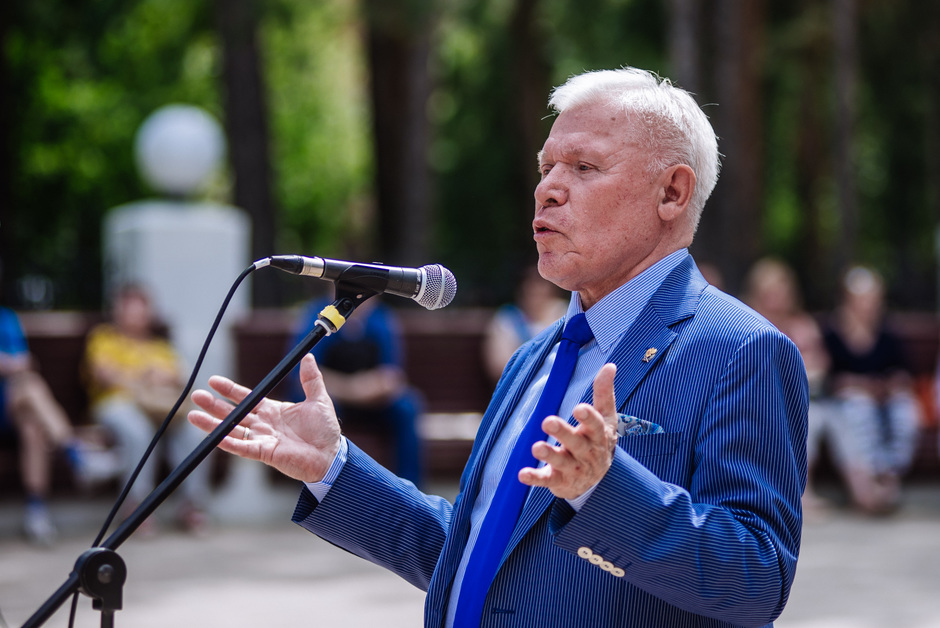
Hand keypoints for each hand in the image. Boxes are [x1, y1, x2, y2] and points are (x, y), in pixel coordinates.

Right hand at [188, 353, 341, 482]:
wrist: (332, 455)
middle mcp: (263, 425)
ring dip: (213, 423)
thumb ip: (311, 379)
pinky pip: (241, 447)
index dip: (230, 390)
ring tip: (193, 415)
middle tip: (196, 396)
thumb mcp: (318, 400)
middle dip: (214, 405)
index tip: (213, 381)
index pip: (246, 398)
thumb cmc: (326, 431)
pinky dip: (227, 441)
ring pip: (232, 430)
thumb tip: (308, 356)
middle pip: (234, 413)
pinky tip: (213, 435)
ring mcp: (262, 439)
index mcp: (273, 411)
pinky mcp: (264, 453)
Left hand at [519, 363, 618, 498]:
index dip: (588, 417)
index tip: (578, 408)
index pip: (595, 425)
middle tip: (548, 421)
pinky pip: (547, 480)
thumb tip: (610, 366)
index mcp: (599, 435)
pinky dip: (535, 478)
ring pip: (562, 462)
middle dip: (563, 433)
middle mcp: (587, 453)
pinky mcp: (559, 481)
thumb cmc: (598, 440)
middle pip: (576, 443)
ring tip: (536, 447)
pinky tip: (522, 474)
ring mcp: (574, 469)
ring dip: (549, 455)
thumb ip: (604, 393)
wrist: (596, 479)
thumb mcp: (604, 418)